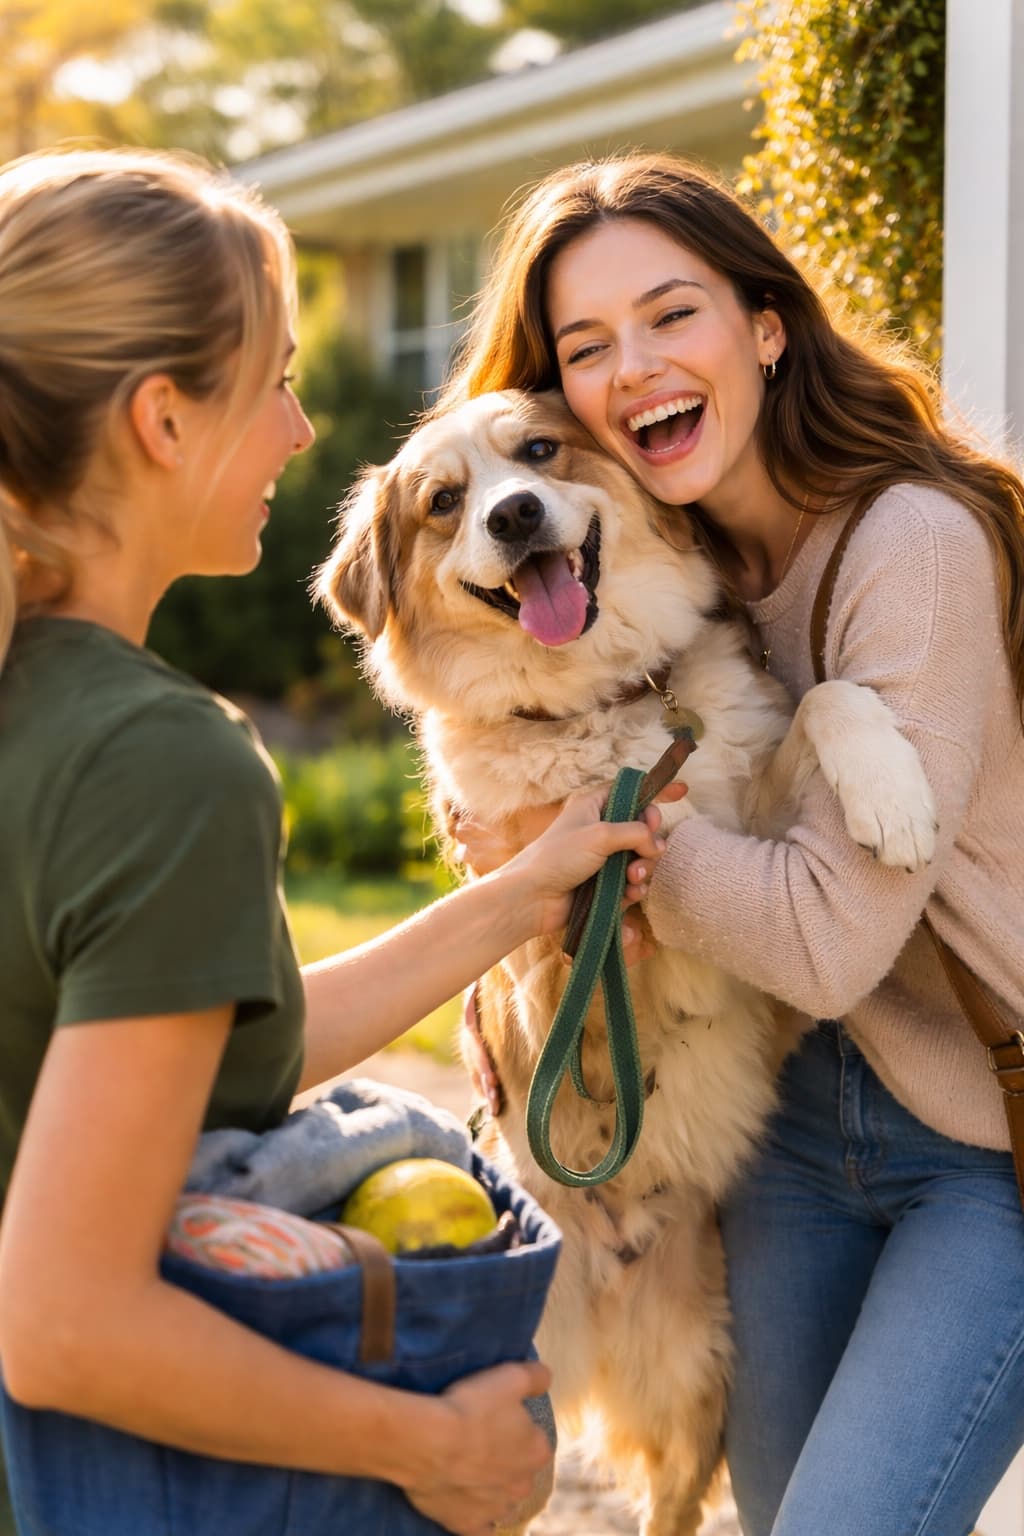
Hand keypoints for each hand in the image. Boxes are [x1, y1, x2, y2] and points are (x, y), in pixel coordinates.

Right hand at [404, 1360, 553, 1535]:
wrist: (428, 1442)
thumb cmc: (471, 1407)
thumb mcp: (510, 1376)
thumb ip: (535, 1376)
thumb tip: (546, 1377)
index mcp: (537, 1451)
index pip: (535, 1440)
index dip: (516, 1428)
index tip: (495, 1418)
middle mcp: (522, 1485)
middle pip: (519, 1472)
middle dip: (504, 1461)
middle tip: (477, 1442)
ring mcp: (496, 1509)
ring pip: (501, 1501)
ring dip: (490, 1489)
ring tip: (466, 1469)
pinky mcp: (468, 1526)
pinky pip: (478, 1527)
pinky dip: (474, 1518)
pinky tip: (464, 1503)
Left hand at [456, 785, 686, 887]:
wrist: (533, 898)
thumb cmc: (558, 857)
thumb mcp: (600, 834)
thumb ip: (636, 833)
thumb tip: (657, 844)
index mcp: (594, 805)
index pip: (631, 791)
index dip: (656, 791)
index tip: (682, 790)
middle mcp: (600, 829)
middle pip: (642, 828)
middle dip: (650, 841)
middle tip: (650, 850)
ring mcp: (602, 858)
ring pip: (640, 858)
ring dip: (642, 869)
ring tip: (633, 879)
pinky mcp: (603, 884)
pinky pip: (631, 883)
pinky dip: (633, 889)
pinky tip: (628, 895)